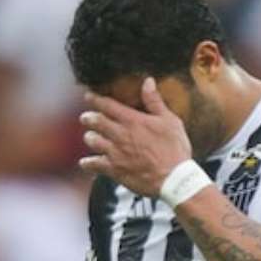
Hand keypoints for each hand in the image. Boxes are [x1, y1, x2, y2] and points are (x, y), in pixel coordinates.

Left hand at [79, 77, 192, 197]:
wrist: (173, 178)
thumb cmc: (175, 149)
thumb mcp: (170, 121)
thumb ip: (155, 102)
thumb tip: (148, 81)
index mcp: (133, 120)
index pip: (108, 106)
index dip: (95, 99)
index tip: (88, 96)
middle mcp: (120, 135)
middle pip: (95, 122)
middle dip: (88, 117)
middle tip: (85, 117)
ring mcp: (115, 153)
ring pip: (92, 141)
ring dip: (89, 137)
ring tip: (90, 137)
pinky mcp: (113, 169)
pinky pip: (93, 164)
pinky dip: (87, 163)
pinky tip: (85, 162)